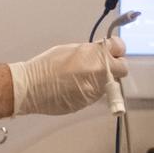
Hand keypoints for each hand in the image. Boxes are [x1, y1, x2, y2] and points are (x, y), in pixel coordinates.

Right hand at [7, 38, 127, 115]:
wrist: (32, 87)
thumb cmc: (46, 67)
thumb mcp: (71, 49)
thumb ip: (91, 51)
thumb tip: (101, 52)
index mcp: (95, 55)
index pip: (120, 49)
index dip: (116, 50)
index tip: (113, 51)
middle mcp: (99, 73)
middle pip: (121, 69)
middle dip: (114, 67)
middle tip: (102, 66)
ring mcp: (95, 90)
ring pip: (108, 84)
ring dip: (99, 80)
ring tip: (79, 78)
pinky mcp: (88, 103)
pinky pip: (95, 94)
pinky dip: (88, 91)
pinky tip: (73, 87)